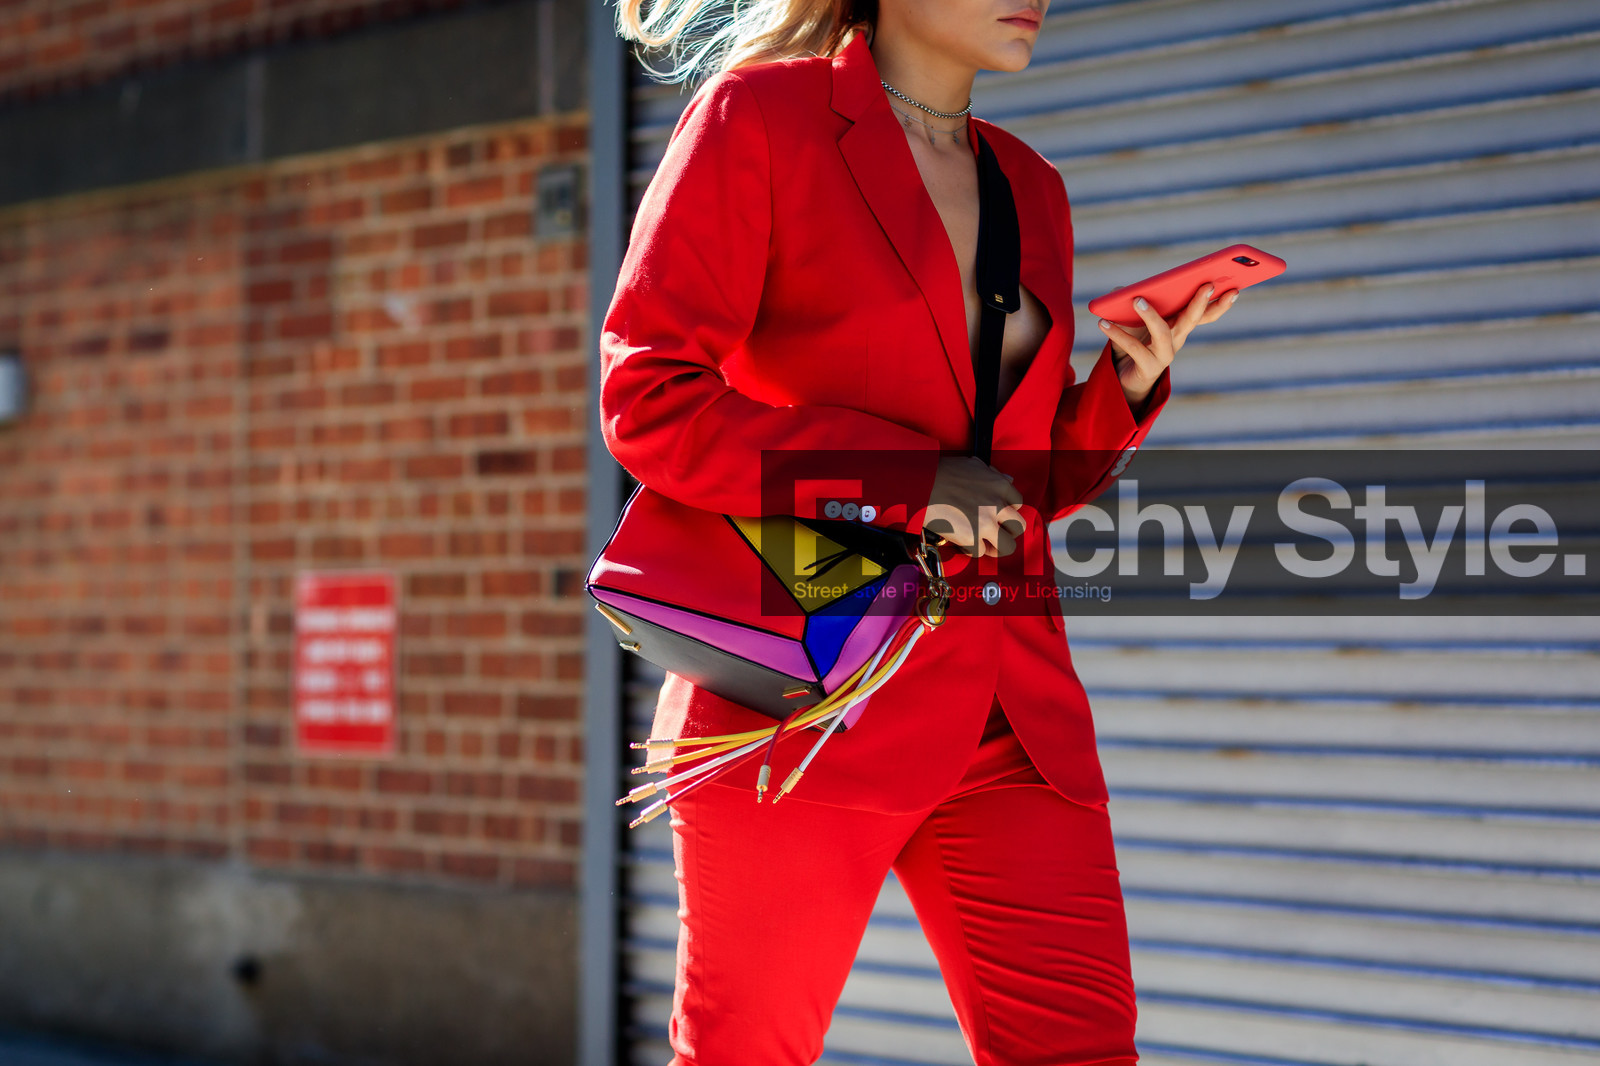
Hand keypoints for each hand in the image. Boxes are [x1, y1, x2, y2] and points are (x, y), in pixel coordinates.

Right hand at [924, 456, 1025, 558]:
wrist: (922, 485)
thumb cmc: (942, 472)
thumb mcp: (973, 465)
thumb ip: (993, 474)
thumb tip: (1008, 480)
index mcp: (1000, 485)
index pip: (1019, 503)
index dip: (1008, 511)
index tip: (999, 515)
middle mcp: (997, 505)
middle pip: (1018, 527)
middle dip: (1009, 532)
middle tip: (996, 533)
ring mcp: (985, 523)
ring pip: (1007, 547)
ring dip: (997, 547)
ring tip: (986, 545)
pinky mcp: (971, 538)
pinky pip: (981, 552)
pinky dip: (972, 550)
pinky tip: (963, 543)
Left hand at [1098, 282, 1238, 410]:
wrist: (1124, 378)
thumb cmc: (1135, 344)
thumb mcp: (1134, 320)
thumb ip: (1130, 301)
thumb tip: (1120, 291)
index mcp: (1180, 325)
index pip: (1205, 313)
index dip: (1220, 302)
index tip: (1236, 287)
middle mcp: (1177, 339)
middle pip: (1192, 319)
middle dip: (1201, 302)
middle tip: (1208, 284)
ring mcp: (1165, 355)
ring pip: (1163, 333)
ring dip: (1151, 315)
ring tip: (1136, 299)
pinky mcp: (1149, 367)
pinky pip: (1134, 348)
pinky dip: (1117, 333)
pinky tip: (1103, 323)